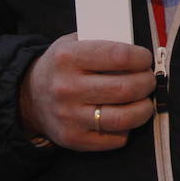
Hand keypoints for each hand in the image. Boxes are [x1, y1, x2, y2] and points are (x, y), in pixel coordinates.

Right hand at [19, 33, 155, 150]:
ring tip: (145, 100)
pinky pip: (115, 139)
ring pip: (124, 118)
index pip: (119, 56)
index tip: (145, 59)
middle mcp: (67, 88)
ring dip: (144, 109)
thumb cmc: (63, 66)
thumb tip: (140, 50)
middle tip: (149, 80)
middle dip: (147, 83)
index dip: (141, 58)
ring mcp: (69, 116)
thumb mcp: (74, 42)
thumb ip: (103, 41)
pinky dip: (128, 128)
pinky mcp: (73, 139)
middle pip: (125, 88)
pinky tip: (126, 117)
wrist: (29, 96)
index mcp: (68, 57)